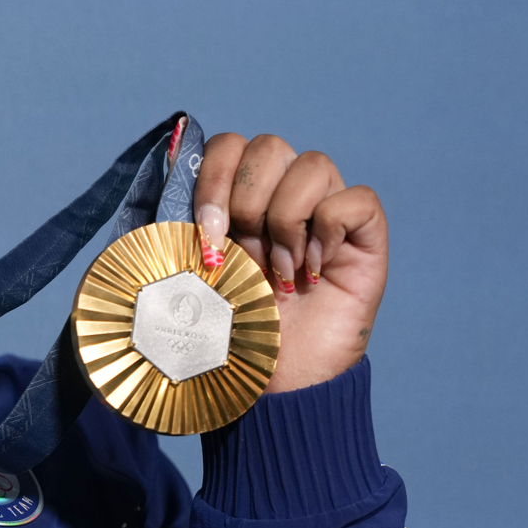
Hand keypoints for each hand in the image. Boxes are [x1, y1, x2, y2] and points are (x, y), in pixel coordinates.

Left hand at [192, 134, 387, 393]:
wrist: (272, 382)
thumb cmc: (229, 331)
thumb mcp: (186, 275)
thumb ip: (173, 227)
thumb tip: (161, 170)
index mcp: (239, 196)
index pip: (228, 145)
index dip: (213, 180)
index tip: (206, 235)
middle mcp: (285, 194)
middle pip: (269, 146)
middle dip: (247, 204)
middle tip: (245, 258)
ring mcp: (328, 211)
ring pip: (313, 164)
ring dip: (286, 222)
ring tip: (280, 273)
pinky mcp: (366, 235)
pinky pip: (356, 198)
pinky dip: (329, 231)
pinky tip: (314, 273)